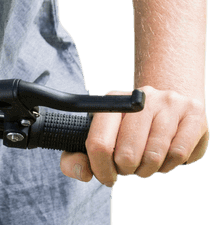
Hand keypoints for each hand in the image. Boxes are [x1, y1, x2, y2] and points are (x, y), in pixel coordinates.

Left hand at [60, 87, 208, 185]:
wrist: (172, 104)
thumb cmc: (133, 128)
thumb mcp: (106, 135)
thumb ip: (81, 155)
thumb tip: (81, 171)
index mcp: (113, 101)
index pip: (99, 143)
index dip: (101, 169)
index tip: (108, 177)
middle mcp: (141, 97)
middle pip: (127, 154)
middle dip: (128, 170)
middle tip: (132, 165)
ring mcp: (168, 103)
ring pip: (154, 156)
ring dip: (150, 169)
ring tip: (149, 160)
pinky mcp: (193, 114)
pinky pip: (179, 154)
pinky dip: (172, 165)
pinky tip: (168, 155)